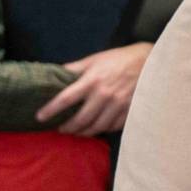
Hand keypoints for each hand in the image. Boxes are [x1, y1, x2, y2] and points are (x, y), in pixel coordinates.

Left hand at [37, 42, 151, 134]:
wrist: (150, 61)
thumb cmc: (119, 59)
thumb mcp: (95, 59)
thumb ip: (75, 68)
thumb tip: (56, 73)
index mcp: (92, 80)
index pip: (65, 99)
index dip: (51, 110)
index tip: (40, 117)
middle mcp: (104, 94)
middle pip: (80, 119)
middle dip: (68, 127)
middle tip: (61, 129)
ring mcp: (118, 105)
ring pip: (96, 126)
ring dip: (84, 132)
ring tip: (77, 132)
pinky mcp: (130, 110)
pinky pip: (112, 126)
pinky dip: (102, 129)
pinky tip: (97, 127)